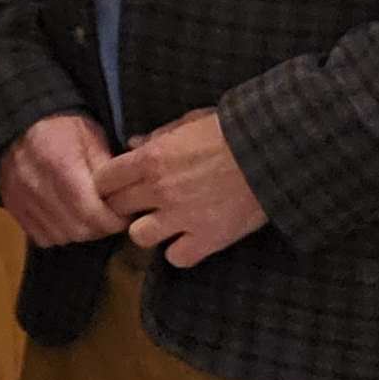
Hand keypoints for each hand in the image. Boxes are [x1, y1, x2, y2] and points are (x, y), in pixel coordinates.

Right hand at [0, 111, 126, 246]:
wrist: (21, 126)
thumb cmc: (64, 130)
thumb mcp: (93, 139)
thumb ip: (108, 172)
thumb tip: (124, 201)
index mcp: (60, 165)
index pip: (91, 211)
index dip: (113, 221)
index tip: (124, 217)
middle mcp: (37, 186)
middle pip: (76, 229)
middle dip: (99, 229)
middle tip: (110, 219)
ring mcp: (21, 199)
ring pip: (60, 237)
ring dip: (79, 233)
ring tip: (89, 219)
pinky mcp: (13, 208)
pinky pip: (42, 237)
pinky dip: (58, 234)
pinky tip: (67, 219)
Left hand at [93, 108, 268, 268]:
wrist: (274, 152)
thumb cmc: (233, 131)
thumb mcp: (192, 122)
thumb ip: (158, 135)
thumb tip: (131, 143)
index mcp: (151, 159)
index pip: (104, 179)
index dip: (108, 184)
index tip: (119, 185)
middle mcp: (159, 190)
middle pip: (117, 208)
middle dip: (125, 205)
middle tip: (143, 203)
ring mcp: (181, 217)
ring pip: (139, 236)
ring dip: (149, 230)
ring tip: (166, 223)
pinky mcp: (206, 239)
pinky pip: (175, 257)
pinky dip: (181, 251)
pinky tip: (191, 238)